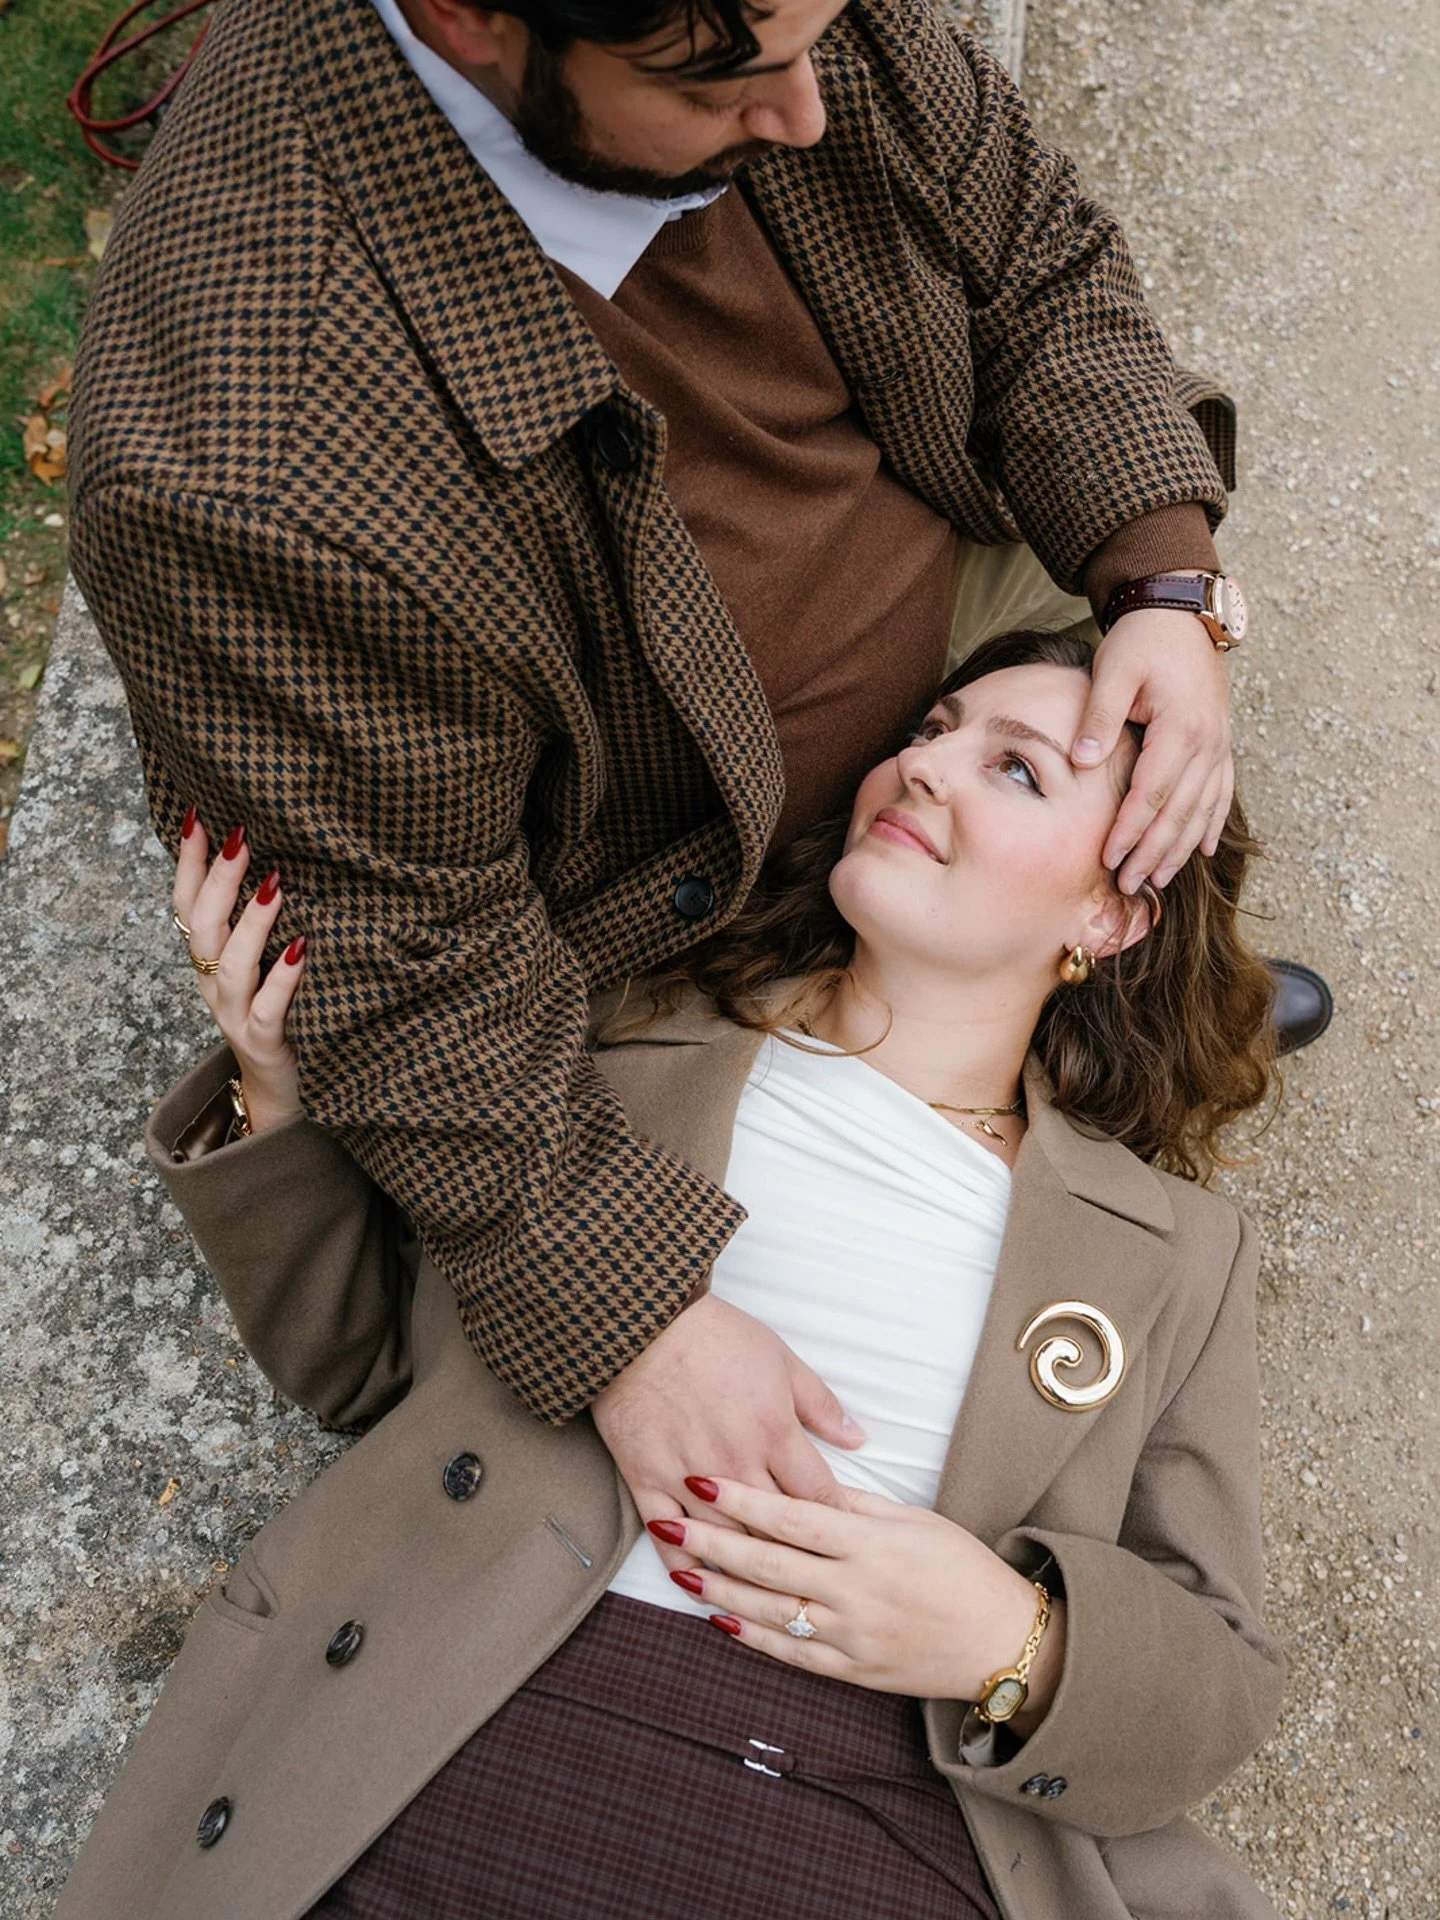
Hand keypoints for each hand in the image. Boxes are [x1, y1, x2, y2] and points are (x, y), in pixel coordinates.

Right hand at [174, 809, 307, 1131]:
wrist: (280, 1089)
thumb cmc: (278, 1011)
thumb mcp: (262, 960)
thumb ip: (260, 919)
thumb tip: (279, 855)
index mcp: (208, 960)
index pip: (186, 903)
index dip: (187, 861)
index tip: (197, 816)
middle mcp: (212, 984)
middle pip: (201, 927)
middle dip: (218, 879)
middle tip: (241, 837)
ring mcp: (234, 1015)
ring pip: (230, 965)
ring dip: (251, 922)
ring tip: (273, 884)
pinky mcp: (264, 1042)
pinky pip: (267, 1009)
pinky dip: (282, 978)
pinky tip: (301, 949)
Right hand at [590, 1296, 865, 1575]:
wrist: (641, 1324)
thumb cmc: (714, 1336)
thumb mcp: (781, 1359)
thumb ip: (820, 1404)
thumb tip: (857, 1438)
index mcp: (773, 1432)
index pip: (819, 1498)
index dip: (838, 1524)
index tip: (848, 1543)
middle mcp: (735, 1463)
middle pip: (778, 1532)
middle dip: (801, 1558)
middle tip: (819, 1580)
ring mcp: (688, 1476)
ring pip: (728, 1544)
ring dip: (750, 1572)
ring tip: (771, 1596)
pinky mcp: (647, 1480)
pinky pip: (668, 1540)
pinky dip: (688, 1569)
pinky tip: (704, 1588)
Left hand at [654, 1476, 1064, 1729]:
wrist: (1002, 1641)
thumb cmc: (962, 1569)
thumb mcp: (914, 1520)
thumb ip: (855, 1504)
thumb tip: (804, 1481)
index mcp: (870, 1543)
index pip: (791, 1517)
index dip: (741, 1498)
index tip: (701, 1480)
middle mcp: (855, 1589)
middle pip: (768, 1562)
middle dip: (711, 1541)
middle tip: (668, 1521)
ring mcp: (851, 1634)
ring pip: (769, 1609)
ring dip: (719, 1589)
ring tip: (679, 1569)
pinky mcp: (851, 1671)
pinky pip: (791, 1653)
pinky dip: (751, 1637)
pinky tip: (718, 1618)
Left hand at [1071, 607, 1232, 892]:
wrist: (1180, 611)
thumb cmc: (1141, 639)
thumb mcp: (1113, 670)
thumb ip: (1099, 719)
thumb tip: (1083, 763)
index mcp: (1181, 727)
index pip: (1153, 793)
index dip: (1131, 830)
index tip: (1109, 859)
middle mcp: (1208, 741)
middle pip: (1180, 810)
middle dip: (1153, 851)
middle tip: (1129, 885)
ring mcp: (1220, 743)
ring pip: (1203, 808)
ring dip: (1181, 847)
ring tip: (1158, 878)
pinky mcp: (1220, 740)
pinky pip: (1221, 791)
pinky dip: (1211, 823)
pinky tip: (1204, 851)